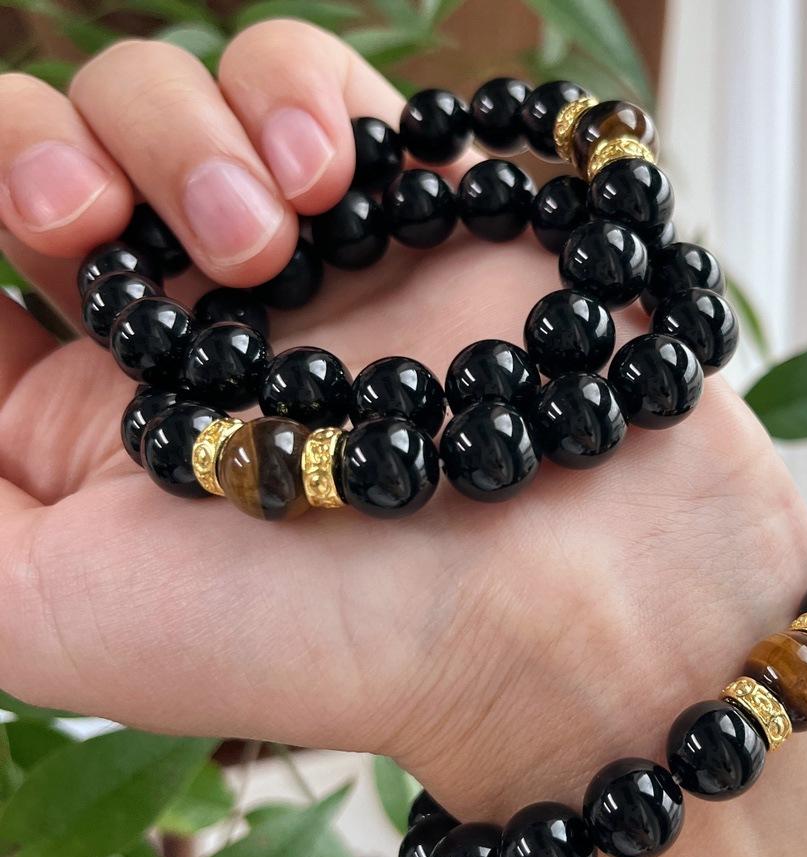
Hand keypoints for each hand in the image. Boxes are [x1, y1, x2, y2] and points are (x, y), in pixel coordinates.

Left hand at [0, 20, 806, 817]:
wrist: (566, 611)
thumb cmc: (318, 639)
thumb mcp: (43, 617)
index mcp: (90, 418)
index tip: (28, 233)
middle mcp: (191, 329)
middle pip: (53, 152)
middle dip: (45, 152)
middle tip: (98, 222)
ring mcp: (306, 261)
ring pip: (179, 95)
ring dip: (182, 126)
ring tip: (273, 235)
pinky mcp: (412, 208)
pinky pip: (313, 79)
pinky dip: (293, 89)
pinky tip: (329, 178)